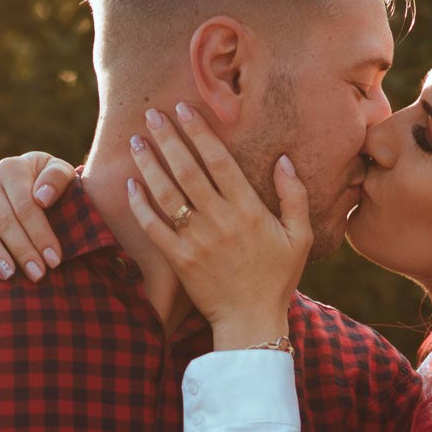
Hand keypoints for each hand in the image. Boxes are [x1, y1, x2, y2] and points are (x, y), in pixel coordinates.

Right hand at [0, 153, 76, 281]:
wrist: (21, 176)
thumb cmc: (45, 180)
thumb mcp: (58, 170)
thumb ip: (57, 177)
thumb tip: (42, 197)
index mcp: (12, 169)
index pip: (26, 207)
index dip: (40, 234)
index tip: (54, 260)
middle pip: (4, 221)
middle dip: (22, 250)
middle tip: (37, 274)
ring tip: (9, 274)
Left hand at [125, 103, 309, 348]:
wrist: (252, 322)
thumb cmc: (277, 279)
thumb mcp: (299, 237)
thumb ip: (294, 196)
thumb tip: (283, 160)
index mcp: (249, 210)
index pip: (219, 161)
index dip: (200, 132)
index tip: (184, 110)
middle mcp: (220, 220)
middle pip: (187, 169)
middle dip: (168, 138)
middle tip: (152, 114)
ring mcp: (196, 240)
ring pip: (166, 193)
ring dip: (149, 164)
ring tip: (136, 141)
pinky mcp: (178, 260)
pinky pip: (153, 227)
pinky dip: (140, 205)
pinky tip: (131, 184)